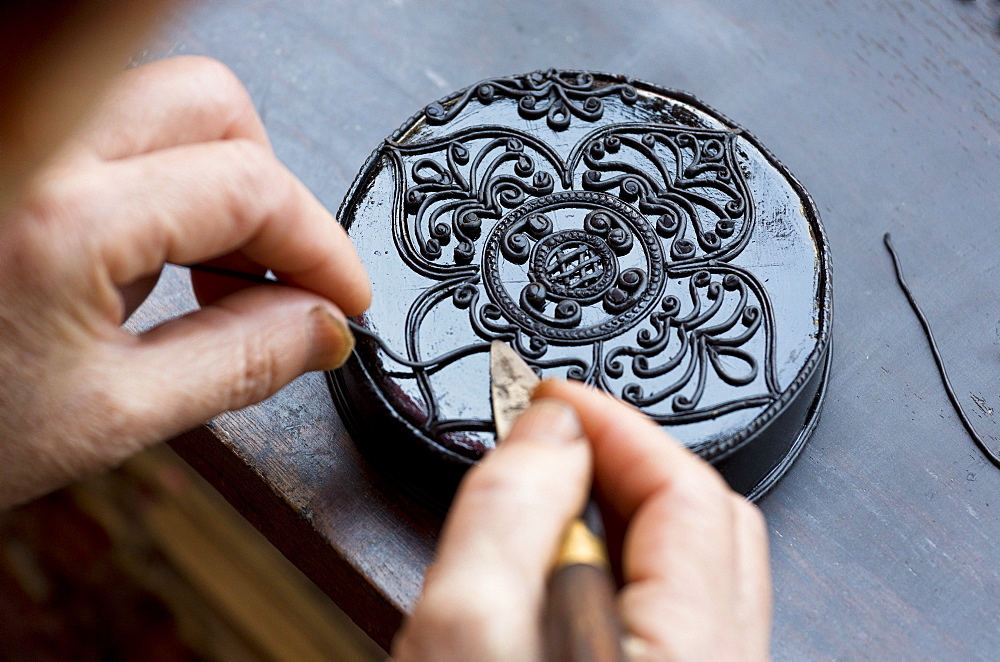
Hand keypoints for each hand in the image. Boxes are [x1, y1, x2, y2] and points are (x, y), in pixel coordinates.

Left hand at [0, 56, 369, 507]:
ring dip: (218, 182)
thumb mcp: (112, 418)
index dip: (322, 245)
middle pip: (213, 105)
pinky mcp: (11, 156)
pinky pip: (114, 129)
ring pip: (165, 105)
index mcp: (63, 222)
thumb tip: (322, 329)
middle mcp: (34, 152)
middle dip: (270, 194)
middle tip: (276, 278)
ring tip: (208, 278)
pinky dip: (164, 181)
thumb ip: (239, 365)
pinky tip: (151, 257)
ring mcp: (17, 143)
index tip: (344, 296)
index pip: (249, 188)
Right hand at [393, 379, 770, 660]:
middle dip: (624, 457)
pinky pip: (679, 605)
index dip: (613, 421)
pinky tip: (566, 563)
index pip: (688, 488)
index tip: (550, 395)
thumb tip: (552, 425)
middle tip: (553, 437)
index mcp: (693, 653)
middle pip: (708, 519)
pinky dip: (624, 561)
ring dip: (623, 507)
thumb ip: (511, 511)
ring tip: (551, 494)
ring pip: (695, 564)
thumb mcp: (465, 630)